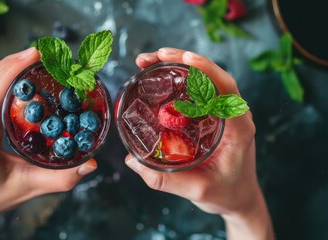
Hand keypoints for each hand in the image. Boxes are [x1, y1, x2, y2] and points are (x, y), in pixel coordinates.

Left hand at [0, 48, 96, 238]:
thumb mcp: (30, 188)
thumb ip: (62, 178)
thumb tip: (91, 164)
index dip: (12, 71)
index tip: (35, 56)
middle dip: (19, 61)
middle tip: (50, 55)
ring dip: (14, 63)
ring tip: (43, 60)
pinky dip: (9, 72)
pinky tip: (28, 72)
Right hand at [126, 48, 273, 238]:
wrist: (240, 198)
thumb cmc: (226, 193)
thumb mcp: (197, 190)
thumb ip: (165, 179)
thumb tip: (133, 161)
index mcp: (237, 127)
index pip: (226, 88)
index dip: (206, 69)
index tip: (184, 57)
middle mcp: (233, 114)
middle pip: (212, 76)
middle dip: (183, 60)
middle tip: (152, 56)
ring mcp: (223, 113)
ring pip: (204, 79)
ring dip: (179, 65)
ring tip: (150, 61)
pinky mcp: (213, 115)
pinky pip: (198, 90)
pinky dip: (180, 79)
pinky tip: (160, 77)